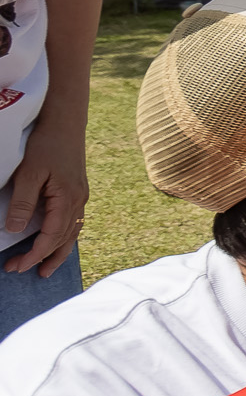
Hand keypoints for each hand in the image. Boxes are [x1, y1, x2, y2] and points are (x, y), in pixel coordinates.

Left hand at [4, 106, 85, 275]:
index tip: (18, 266)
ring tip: (45, 269)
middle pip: (64, 239)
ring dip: (58, 253)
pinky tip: (57, 242)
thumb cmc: (46, 145)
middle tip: (22, 271)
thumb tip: (14, 230)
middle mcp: (78, 201)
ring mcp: (81, 197)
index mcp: (68, 199)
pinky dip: (65, 238)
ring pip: (72, 233)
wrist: (66, 123)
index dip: (35, 254)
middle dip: (43, 258)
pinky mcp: (77, 192)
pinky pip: (74, 223)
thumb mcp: (29, 174)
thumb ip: (23, 203)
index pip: (51, 236)